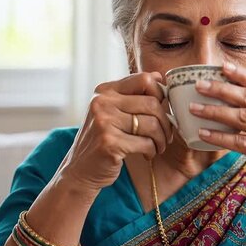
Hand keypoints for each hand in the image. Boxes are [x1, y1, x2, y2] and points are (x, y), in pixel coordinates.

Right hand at [59, 72, 172, 193]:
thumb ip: (132, 94)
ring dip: (161, 139)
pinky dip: (152, 150)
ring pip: (152, 124)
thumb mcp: (112, 111)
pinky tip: (147, 154)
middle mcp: (102, 103)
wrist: (79, 169)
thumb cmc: (102, 139)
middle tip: (165, 135)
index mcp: (105, 90)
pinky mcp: (109, 143)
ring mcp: (103, 122)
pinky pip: (146, 143)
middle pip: (152, 103)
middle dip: (165, 122)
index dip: (160, 94)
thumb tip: (158, 76)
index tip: (162, 110)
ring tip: (158, 146)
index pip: (144, 79)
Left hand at [189, 62, 245, 206]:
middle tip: (200, 85)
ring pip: (242, 117)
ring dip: (215, 111)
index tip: (222, 66)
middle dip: (221, 89)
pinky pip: (240, 142)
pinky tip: (204, 133)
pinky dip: (219, 137)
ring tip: (194, 109)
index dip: (241, 75)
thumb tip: (233, 107)